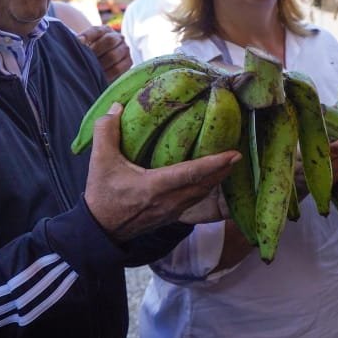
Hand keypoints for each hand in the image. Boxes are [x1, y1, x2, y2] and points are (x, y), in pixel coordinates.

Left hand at [78, 25, 131, 81]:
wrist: (102, 65)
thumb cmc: (90, 54)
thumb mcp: (85, 46)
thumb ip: (81, 43)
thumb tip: (77, 42)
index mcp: (105, 30)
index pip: (96, 31)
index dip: (87, 36)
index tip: (78, 43)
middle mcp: (117, 37)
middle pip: (109, 41)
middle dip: (96, 52)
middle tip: (86, 60)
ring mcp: (124, 49)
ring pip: (113, 55)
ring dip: (100, 64)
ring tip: (91, 70)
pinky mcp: (128, 62)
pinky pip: (118, 68)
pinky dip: (107, 74)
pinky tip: (99, 77)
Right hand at [83, 103, 239, 243]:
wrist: (99, 230)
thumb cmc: (102, 195)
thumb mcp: (100, 161)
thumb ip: (106, 132)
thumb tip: (117, 107)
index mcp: (155, 187)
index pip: (192, 173)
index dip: (214, 163)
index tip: (234, 154)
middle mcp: (169, 201)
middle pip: (205, 184)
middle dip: (223, 170)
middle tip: (238, 154)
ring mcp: (172, 211)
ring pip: (202, 194)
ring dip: (217, 180)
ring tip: (229, 164)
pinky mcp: (171, 217)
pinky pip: (196, 201)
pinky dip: (207, 188)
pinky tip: (211, 179)